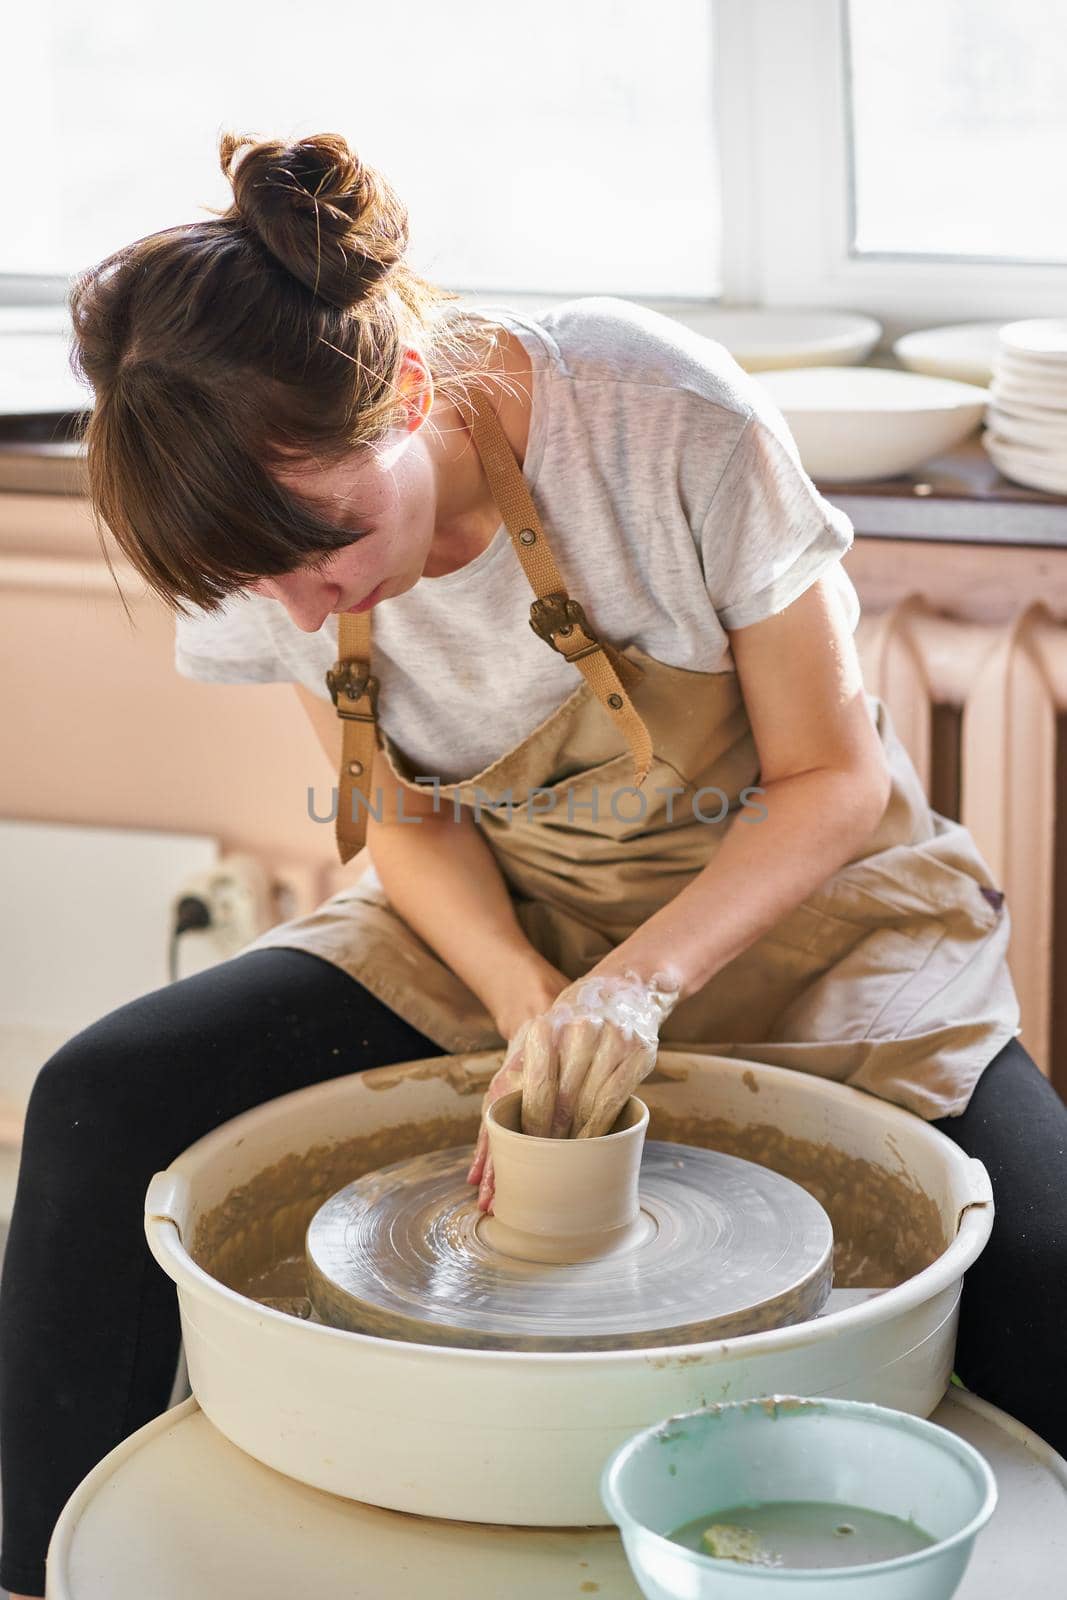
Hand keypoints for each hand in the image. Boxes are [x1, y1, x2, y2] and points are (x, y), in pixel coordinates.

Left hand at [465, 966, 681, 1211]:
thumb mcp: (544, 1032)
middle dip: (552, 1137)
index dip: (531, 1126)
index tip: (524, 1150)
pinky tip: (595, 1140)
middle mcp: (580, 1031)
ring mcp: (613, 1040)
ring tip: (567, 1158)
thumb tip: (500, 1116)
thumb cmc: (575, 1019)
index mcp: (548, 1027)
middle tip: (544, 1162)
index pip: (536, 1088)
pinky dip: (604, 1124)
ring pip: (590, 1104)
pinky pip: (617, 1099)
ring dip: (578, 1137)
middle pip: (562, 1101)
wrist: (628, 986)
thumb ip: (523, 1069)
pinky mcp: (639, 1052)